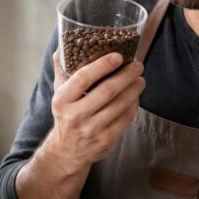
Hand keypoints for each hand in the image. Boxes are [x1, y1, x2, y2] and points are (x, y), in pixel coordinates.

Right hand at [43, 50, 145, 169]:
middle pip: (106, 91)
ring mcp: (91, 130)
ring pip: (119, 105)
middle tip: (137, 66)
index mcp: (62, 101)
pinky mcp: (106, 140)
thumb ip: (62, 71)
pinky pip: (125, 119)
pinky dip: (133, 105)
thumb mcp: (58, 94)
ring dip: (134, 90)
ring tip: (140, 79)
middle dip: (126, 76)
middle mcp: (75, 116)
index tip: (118, 56)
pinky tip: (136, 96)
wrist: (67, 151)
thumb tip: (64, 46)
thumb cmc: (66, 115)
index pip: (83, 79)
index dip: (102, 66)